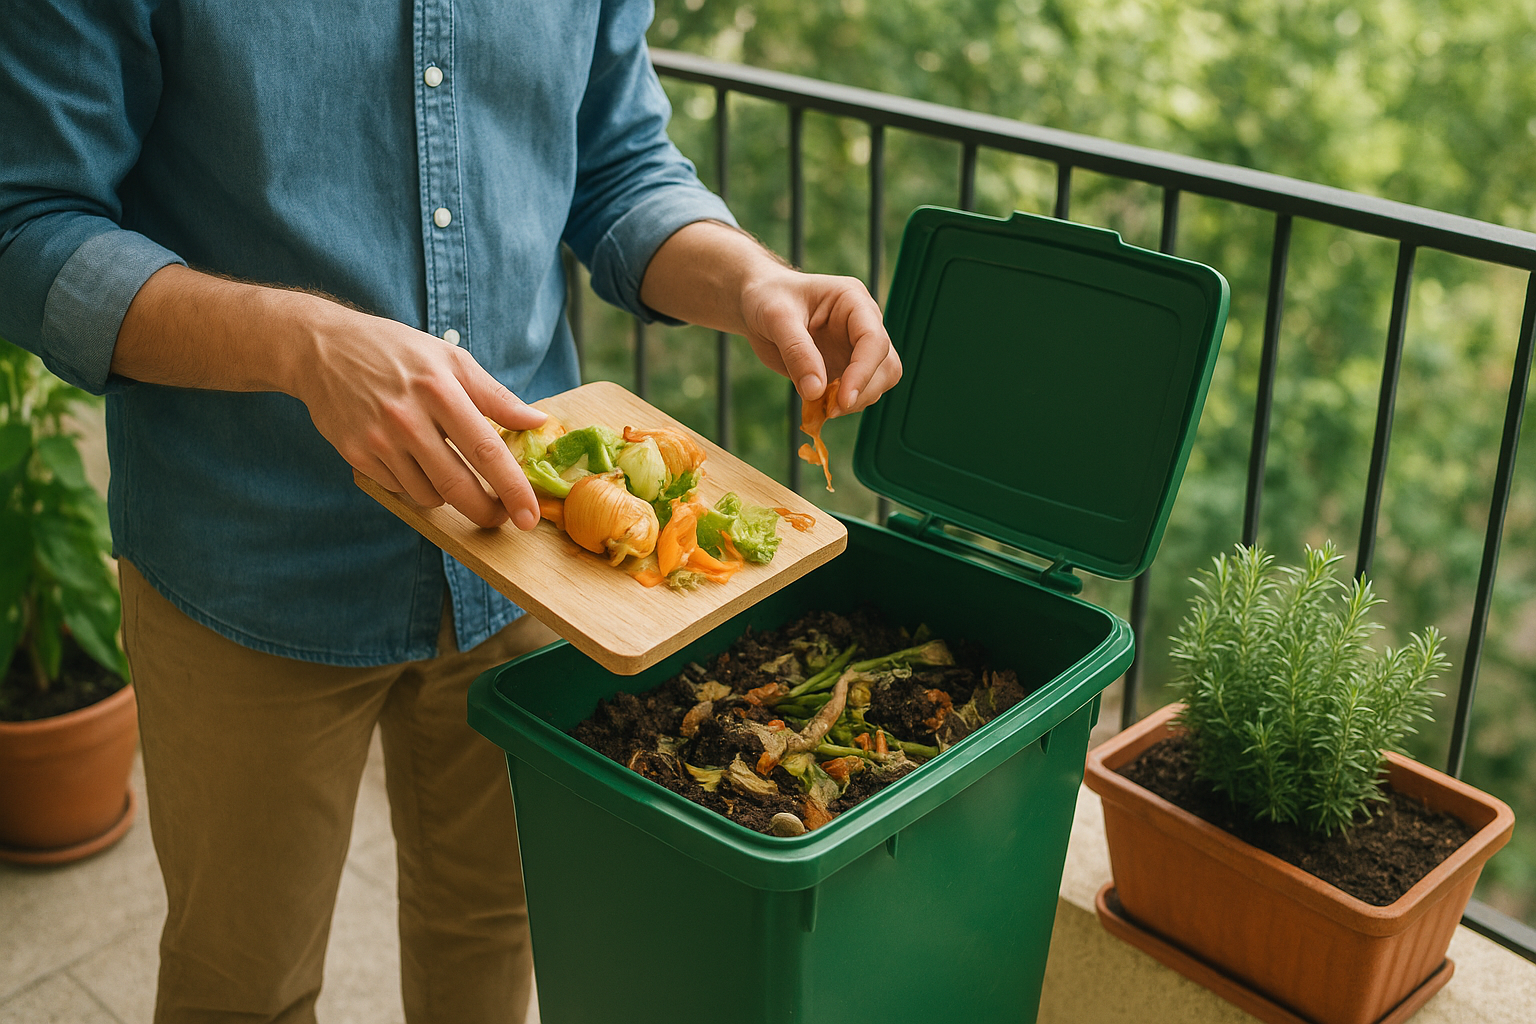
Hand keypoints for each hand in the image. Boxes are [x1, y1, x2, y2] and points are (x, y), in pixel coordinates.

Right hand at [292, 304, 546, 529]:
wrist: (323, 349)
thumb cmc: (398, 352)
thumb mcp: (451, 359)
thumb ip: (496, 395)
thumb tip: (537, 421)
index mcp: (440, 390)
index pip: (486, 450)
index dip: (513, 489)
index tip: (530, 516)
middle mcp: (408, 419)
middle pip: (457, 486)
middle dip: (486, 512)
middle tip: (502, 517)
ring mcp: (379, 440)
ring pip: (428, 495)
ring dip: (448, 494)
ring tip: (447, 466)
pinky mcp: (356, 455)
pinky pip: (400, 490)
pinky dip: (415, 485)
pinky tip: (412, 460)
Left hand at [737, 266, 901, 414]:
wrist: (757, 303)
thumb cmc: (767, 298)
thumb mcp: (775, 318)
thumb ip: (796, 351)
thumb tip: (816, 391)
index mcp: (853, 301)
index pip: (874, 340)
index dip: (863, 372)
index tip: (843, 399)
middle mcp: (863, 325)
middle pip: (886, 366)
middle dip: (862, 392)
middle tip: (829, 409)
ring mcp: (856, 349)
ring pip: (877, 384)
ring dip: (853, 403)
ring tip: (819, 407)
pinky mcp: (844, 369)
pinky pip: (855, 395)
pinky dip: (839, 407)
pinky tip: (817, 408)